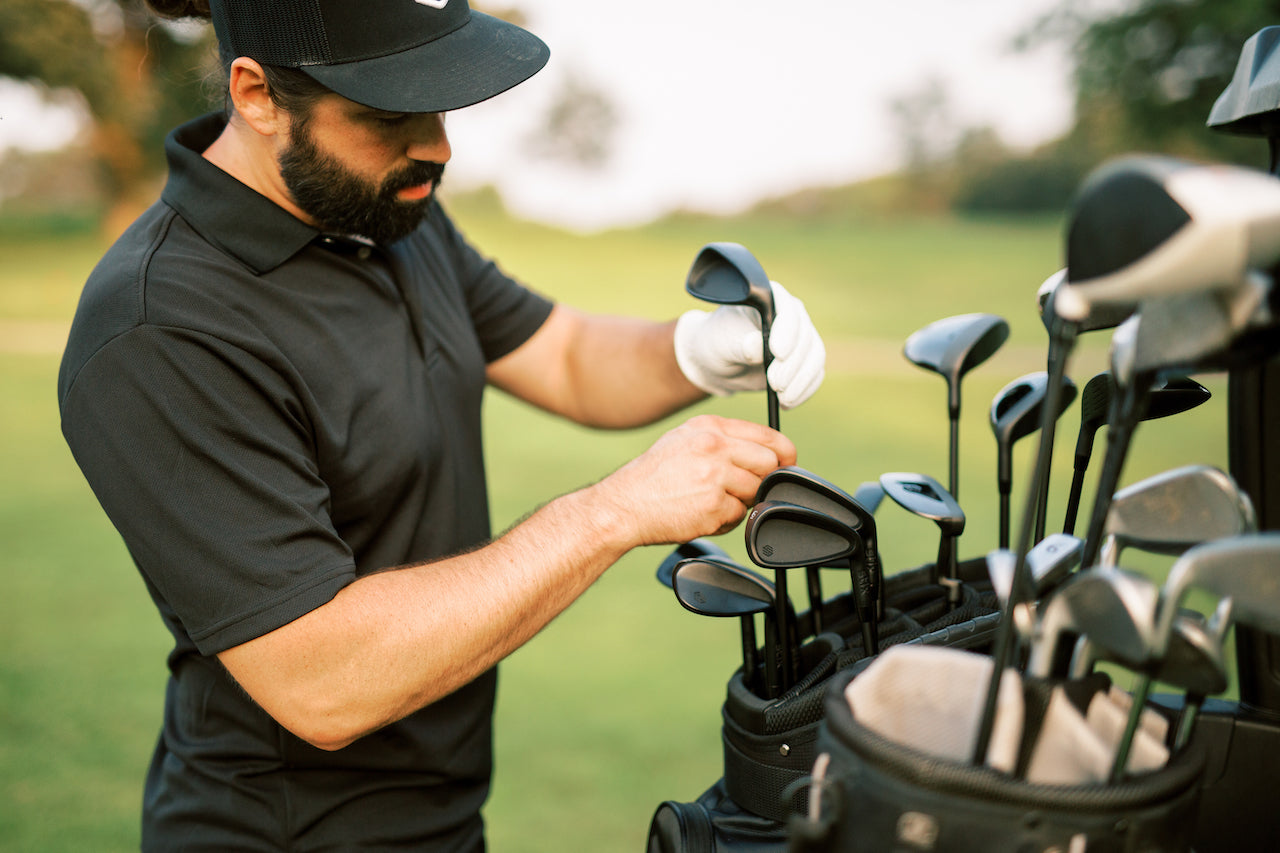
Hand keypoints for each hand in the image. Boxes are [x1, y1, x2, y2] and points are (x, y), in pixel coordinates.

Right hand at [591, 415, 796, 546]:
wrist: (624, 505)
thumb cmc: (654, 476)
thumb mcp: (684, 440)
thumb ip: (723, 440)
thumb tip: (766, 454)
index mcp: (709, 427)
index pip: (768, 436)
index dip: (784, 454)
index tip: (786, 464)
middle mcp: (714, 447)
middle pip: (769, 464)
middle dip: (762, 480)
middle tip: (742, 489)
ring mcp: (715, 477)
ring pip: (755, 491)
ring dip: (740, 502)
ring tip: (711, 501)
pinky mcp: (713, 507)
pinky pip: (739, 516)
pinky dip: (725, 520)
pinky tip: (701, 514)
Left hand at [673, 282, 824, 408]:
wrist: (718, 364)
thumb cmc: (716, 343)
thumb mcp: (721, 342)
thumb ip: (738, 343)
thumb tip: (757, 346)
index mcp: (770, 299)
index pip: (788, 310)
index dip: (787, 330)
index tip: (777, 353)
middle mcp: (791, 315)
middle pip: (806, 337)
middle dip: (793, 364)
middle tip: (775, 384)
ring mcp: (800, 339)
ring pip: (815, 357)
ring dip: (801, 380)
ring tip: (782, 398)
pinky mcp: (803, 361)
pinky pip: (814, 375)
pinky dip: (804, 390)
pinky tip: (787, 402)